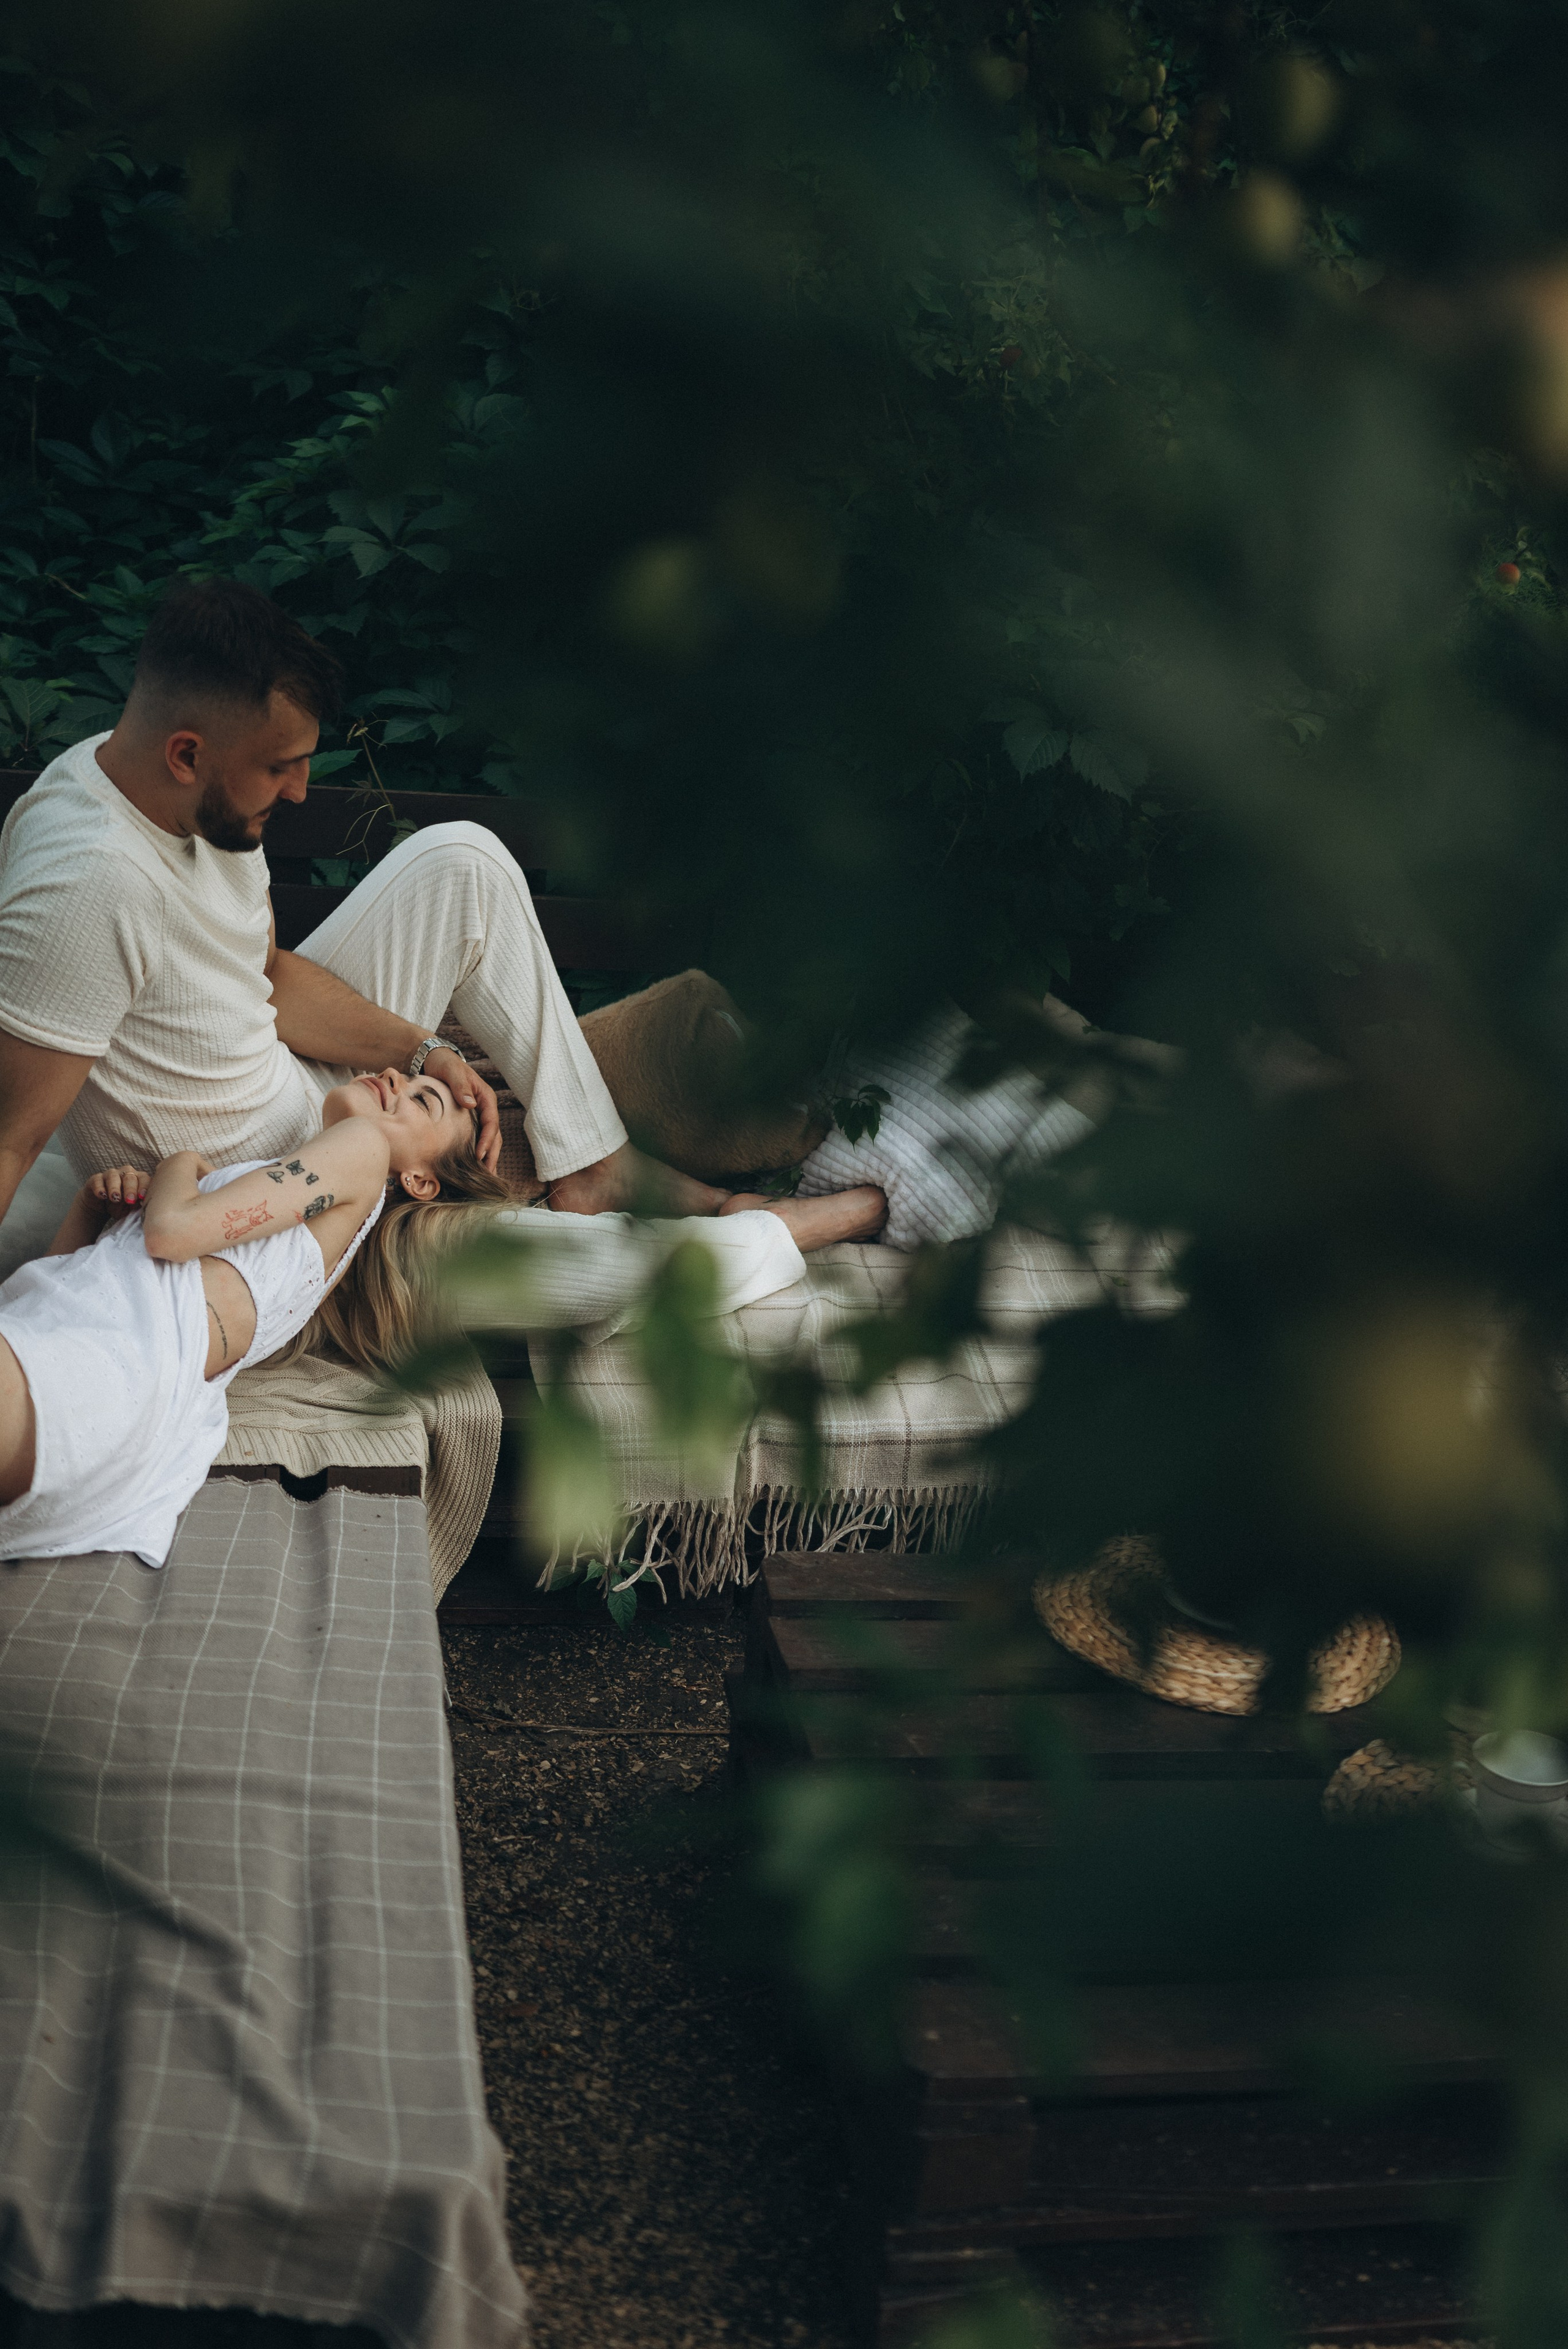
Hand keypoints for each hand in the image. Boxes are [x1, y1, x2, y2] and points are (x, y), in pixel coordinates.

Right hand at [85, 1165, 151, 1214]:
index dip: (144, 1187)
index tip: (142, 1197)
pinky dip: (99, 1188)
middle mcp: (125, 1173)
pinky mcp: (96, 1179)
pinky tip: (102, 1196)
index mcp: (138, 1179)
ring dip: (115, 1187)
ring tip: (116, 1198)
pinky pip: (97, 1180)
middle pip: (129, 1177)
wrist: (102, 1206)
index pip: (144, 1179)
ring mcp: (110, 1174)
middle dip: (130, 1189)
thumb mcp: (131, 1209)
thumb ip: (138, 1207)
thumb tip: (144, 1208)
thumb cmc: (122, 1206)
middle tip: (130, 1200)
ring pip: (113, 1176)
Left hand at [422, 1046, 501, 1172]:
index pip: (491, 1122)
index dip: (488, 1139)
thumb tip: (470, 1103)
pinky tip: (475, 1167)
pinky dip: (479, 1153)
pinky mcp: (469, 1121)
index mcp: (485, 1097)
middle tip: (489, 1175)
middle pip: (495, 1135)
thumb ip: (460, 1085)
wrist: (434, 1060)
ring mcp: (478, 1115)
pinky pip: (478, 1139)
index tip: (480, 1155)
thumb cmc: (444, 1064)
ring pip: (489, 1140)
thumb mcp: (452, 1071)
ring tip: (487, 1178)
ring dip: (489, 1158)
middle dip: (492, 1155)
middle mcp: (485, 1108)